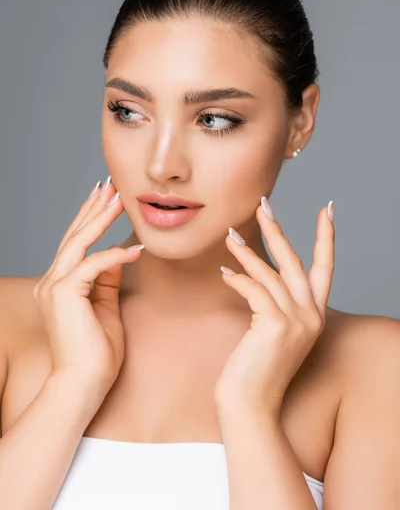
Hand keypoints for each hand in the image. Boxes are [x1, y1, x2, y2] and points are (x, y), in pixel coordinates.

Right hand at [32, 177, 144, 389]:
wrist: (84, 384)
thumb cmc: (96, 351)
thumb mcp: (105, 305)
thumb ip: (108, 279)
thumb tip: (118, 253)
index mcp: (58, 284)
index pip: (75, 243)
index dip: (90, 218)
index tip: (105, 198)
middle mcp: (51, 281)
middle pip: (74, 236)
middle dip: (94, 209)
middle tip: (110, 187)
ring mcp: (53, 287)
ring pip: (78, 243)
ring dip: (100, 219)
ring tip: (118, 199)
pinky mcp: (64, 294)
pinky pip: (94, 265)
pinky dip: (115, 255)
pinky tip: (136, 248)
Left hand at [214, 197, 334, 416]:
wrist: (249, 405)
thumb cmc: (255, 368)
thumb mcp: (272, 330)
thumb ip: (273, 302)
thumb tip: (259, 272)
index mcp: (314, 315)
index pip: (325, 267)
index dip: (326, 237)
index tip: (328, 209)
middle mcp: (311, 316)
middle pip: (295, 261)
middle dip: (278, 230)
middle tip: (263, 205)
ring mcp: (296, 321)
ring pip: (269, 273)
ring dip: (246, 252)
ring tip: (229, 236)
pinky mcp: (275, 325)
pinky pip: (254, 289)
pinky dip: (238, 278)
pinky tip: (224, 273)